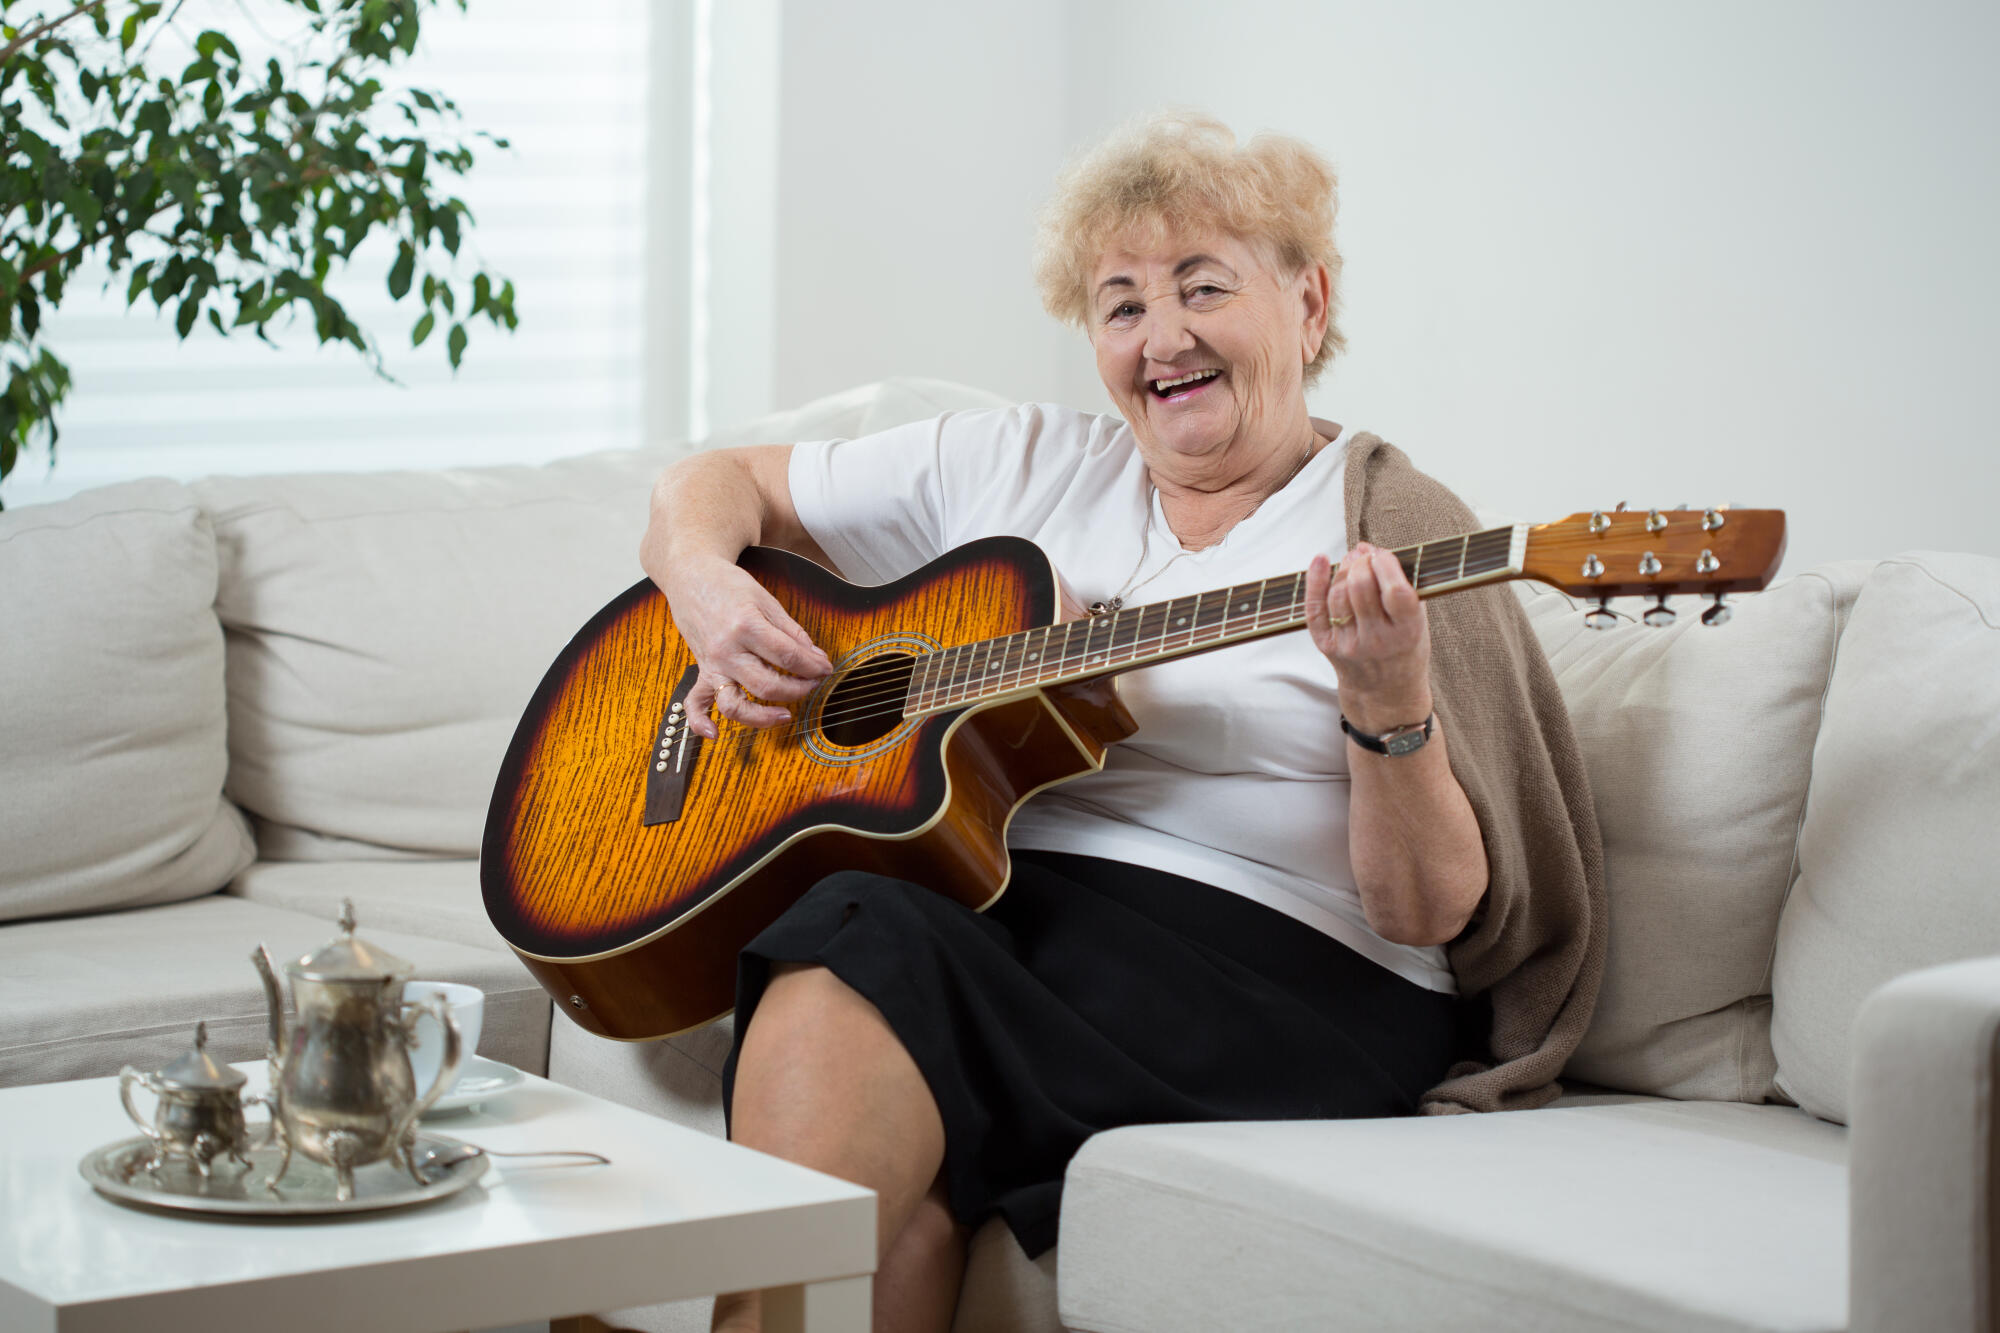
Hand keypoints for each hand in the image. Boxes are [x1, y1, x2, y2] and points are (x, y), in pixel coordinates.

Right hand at [656, 555, 831, 737]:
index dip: (813, 666)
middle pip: (767, 685)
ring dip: (763, 717)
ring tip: (786, 715)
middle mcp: (726, 650)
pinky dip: (700, 723)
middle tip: (813, 683)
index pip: (788, 656)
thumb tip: (814, 658)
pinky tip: (714, 735)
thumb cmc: (729, 586)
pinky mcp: (702, 672)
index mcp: (745, 626)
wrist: (691, 578)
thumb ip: (791, 632)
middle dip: (798, 689)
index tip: (825, 668)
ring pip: (735, 705)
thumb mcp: (766, 601)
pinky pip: (696, 704)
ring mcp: (712, 665)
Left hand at [1304, 543, 1433, 732]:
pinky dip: (1314, 581)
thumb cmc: (1405, 647)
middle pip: (1360, 588)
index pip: (1395, 591)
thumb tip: (1366, 547)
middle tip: (1365, 556)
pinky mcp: (1327, 646)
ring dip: (1342, 569)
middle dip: (1361, 562)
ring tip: (1352, 561)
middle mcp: (1376, 640)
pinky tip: (1320, 561)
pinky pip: (1314, 609)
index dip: (1386, 564)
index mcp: (1406, 632)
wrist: (1386, 692)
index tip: (1383, 555)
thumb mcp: (1417, 619)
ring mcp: (1349, 645)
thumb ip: (1399, 583)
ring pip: (1337, 595)